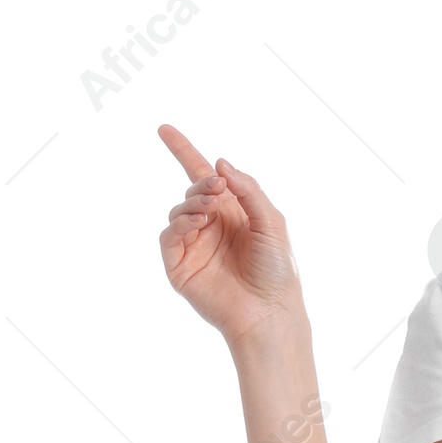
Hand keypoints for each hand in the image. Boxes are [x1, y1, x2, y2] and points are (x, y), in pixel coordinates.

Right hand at [157, 124, 304, 346]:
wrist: (269, 313)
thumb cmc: (277, 272)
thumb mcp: (271, 222)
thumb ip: (249, 189)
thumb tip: (219, 164)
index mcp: (233, 213)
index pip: (204, 177)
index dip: (184, 151)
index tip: (164, 129)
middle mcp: (211, 226)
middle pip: (193, 189)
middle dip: (202, 183)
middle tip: (217, 188)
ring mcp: (194, 246)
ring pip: (179, 209)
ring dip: (193, 202)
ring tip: (211, 210)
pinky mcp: (179, 265)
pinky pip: (169, 235)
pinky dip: (180, 223)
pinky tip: (199, 223)